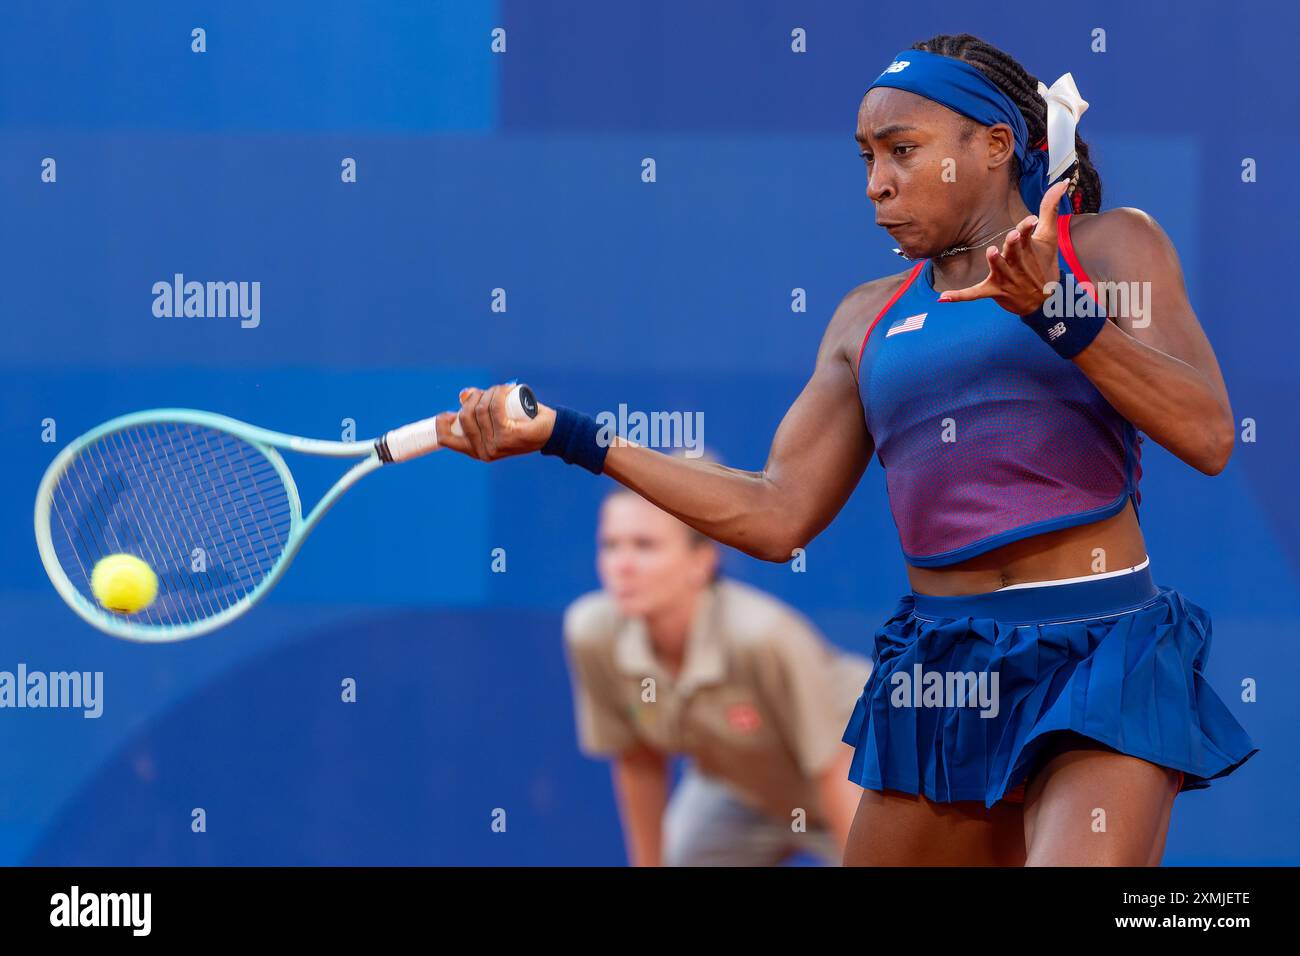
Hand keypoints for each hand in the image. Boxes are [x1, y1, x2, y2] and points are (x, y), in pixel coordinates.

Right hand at [435, 384, 555, 460]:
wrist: (551, 432)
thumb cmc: (521, 423)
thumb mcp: (495, 417)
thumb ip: (478, 407)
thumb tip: (463, 395)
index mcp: (476, 451)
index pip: (446, 439)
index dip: (442, 422)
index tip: (450, 410)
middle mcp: (484, 452)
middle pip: (464, 416)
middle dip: (473, 398)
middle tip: (488, 392)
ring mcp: (496, 445)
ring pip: (480, 409)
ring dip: (489, 392)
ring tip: (501, 390)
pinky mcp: (508, 436)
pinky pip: (495, 408)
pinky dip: (499, 393)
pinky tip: (506, 389)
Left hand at [936, 179, 1069, 315]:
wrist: (1044, 300)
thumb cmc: (1044, 263)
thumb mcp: (1049, 236)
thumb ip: (1050, 208)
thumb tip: (1062, 182)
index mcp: (1029, 249)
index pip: (1029, 236)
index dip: (1028, 228)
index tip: (1032, 220)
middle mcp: (1017, 264)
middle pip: (1015, 252)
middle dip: (1014, 245)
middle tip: (1013, 236)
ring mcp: (1005, 278)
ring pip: (998, 270)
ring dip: (996, 262)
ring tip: (992, 252)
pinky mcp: (993, 290)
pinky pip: (974, 294)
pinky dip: (960, 296)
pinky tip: (943, 297)